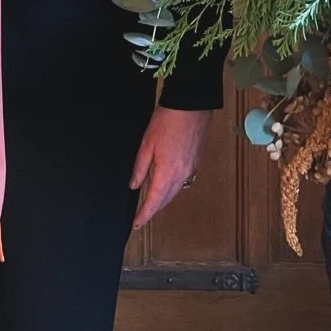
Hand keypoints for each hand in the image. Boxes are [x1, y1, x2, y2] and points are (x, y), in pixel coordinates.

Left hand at [128, 106, 213, 230]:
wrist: (191, 106)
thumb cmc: (167, 121)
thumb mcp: (146, 144)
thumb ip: (140, 168)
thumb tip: (134, 185)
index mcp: (167, 172)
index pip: (154, 201)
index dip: (144, 215)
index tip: (136, 224)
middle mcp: (181, 175)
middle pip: (166, 200)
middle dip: (154, 210)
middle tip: (142, 217)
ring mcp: (190, 169)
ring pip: (175, 192)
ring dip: (164, 200)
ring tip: (152, 205)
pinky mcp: (195, 161)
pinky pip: (182, 182)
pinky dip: (172, 188)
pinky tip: (166, 186)